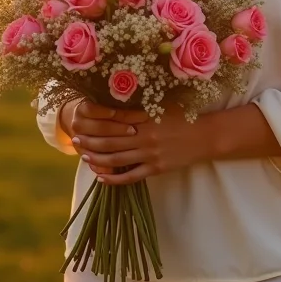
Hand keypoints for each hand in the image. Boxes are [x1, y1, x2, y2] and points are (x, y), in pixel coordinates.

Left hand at [72, 102, 207, 184]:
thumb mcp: (162, 105)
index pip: (113, 119)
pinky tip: (102, 177)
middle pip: (110, 140)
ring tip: (84, 156)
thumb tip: (116, 102)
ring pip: (116, 159)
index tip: (81, 120)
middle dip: (90, 140)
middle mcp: (146, 135)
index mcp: (146, 116)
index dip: (95, 121)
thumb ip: (141, 106)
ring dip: (97, 159)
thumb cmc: (183, 117)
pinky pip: (130, 176)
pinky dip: (114, 178)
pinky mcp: (156, 168)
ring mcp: (150, 154)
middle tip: (74, 140)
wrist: (206, 136)